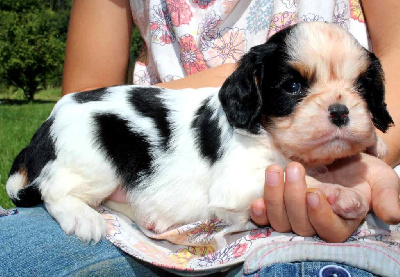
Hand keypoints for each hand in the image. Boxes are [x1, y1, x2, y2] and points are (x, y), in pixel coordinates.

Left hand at [250, 153, 399, 241]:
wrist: (342, 158)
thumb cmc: (363, 171)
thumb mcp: (382, 179)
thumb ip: (387, 196)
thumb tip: (392, 216)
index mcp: (343, 221)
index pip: (331, 229)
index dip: (322, 215)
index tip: (317, 193)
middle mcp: (318, 222)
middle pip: (302, 225)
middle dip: (295, 198)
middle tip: (295, 169)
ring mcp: (296, 216)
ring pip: (282, 221)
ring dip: (275, 198)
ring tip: (275, 171)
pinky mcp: (278, 207)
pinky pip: (266, 218)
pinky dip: (260, 213)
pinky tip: (255, 202)